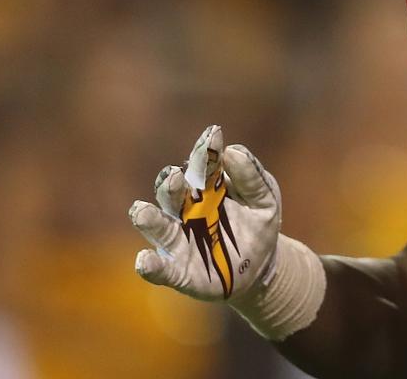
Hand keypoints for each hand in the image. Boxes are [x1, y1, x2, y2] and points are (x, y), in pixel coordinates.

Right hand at [129, 125, 281, 302]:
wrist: (262, 266)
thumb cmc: (259, 224)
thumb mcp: (265, 199)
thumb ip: (252, 177)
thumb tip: (233, 151)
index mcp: (208, 187)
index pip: (203, 166)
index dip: (206, 151)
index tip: (213, 135)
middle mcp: (186, 210)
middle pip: (172, 193)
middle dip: (170, 185)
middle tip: (174, 177)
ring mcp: (179, 240)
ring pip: (158, 226)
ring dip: (148, 218)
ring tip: (140, 211)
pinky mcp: (177, 271)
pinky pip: (160, 269)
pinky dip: (150, 265)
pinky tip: (145, 260)